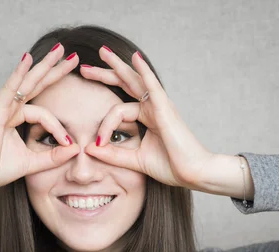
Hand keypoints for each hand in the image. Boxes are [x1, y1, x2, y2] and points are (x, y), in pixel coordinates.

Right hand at [0, 44, 80, 190]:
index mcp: (14, 118)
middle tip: (73, 56)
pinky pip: (10, 89)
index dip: (59, 127)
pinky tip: (28, 60)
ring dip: (44, 66)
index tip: (69, 143)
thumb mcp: (32, 162)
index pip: (43, 113)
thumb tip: (76, 148)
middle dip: (55, 70)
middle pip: (37, 85)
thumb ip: (53, 156)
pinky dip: (19, 74)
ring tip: (60, 50)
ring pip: (28, 83)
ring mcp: (2, 107)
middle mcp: (8, 108)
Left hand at [82, 47, 214, 188]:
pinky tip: (135, 58)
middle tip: (84, 68)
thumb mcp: (135, 160)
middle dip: (104, 75)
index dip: (103, 125)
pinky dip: (144, 71)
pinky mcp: (165, 109)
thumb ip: (112, 154)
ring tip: (103, 52)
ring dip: (117, 66)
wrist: (193, 173)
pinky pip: (152, 86)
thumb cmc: (171, 166)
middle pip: (124, 85)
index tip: (97, 144)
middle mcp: (152, 107)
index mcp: (146, 117)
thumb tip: (89, 148)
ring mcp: (160, 105)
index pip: (117, 110)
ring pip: (134, 80)